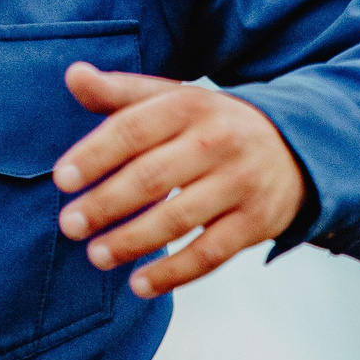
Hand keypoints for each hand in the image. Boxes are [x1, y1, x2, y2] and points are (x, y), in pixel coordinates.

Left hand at [52, 64, 306, 298]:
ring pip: (179, 217)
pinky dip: (174, 273)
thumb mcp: (172, 99)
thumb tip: (73, 74)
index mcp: (189, 105)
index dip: (95, 154)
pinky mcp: (257, 221)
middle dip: (106, 203)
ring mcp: (240, 183)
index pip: (134, 128)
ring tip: (96, 256)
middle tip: (69, 226)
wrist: (297, 144)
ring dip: (133, 241)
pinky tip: (139, 285)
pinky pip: (211, 253)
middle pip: (153, 175)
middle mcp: (217, 141)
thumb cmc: (212, 124)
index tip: (62, 179)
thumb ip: (120, 93)